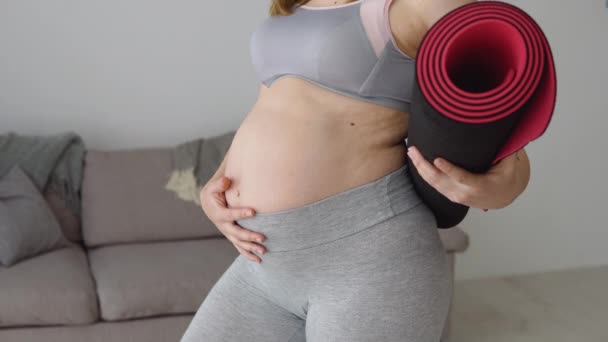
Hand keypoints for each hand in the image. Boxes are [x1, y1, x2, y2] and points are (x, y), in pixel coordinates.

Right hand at [200, 176, 266, 262]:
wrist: (208, 203)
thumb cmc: (214, 193)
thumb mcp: (213, 187)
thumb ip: (219, 184)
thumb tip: (226, 181)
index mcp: (218, 213)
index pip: (230, 214)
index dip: (241, 213)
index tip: (253, 211)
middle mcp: (223, 226)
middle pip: (236, 233)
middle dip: (250, 236)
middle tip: (263, 238)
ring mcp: (228, 232)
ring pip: (239, 243)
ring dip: (251, 248)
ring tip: (264, 252)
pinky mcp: (232, 236)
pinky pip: (239, 247)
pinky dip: (248, 254)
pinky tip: (258, 260)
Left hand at [407, 145, 529, 209]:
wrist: (502, 197)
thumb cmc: (506, 178)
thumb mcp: (510, 165)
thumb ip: (507, 150)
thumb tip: (508, 131)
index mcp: (479, 186)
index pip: (460, 177)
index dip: (448, 169)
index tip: (437, 159)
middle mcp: (463, 193)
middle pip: (439, 180)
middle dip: (424, 165)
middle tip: (414, 150)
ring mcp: (454, 196)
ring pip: (432, 183)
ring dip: (419, 167)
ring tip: (411, 151)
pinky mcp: (449, 195)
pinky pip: (432, 185)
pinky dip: (423, 173)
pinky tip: (416, 161)